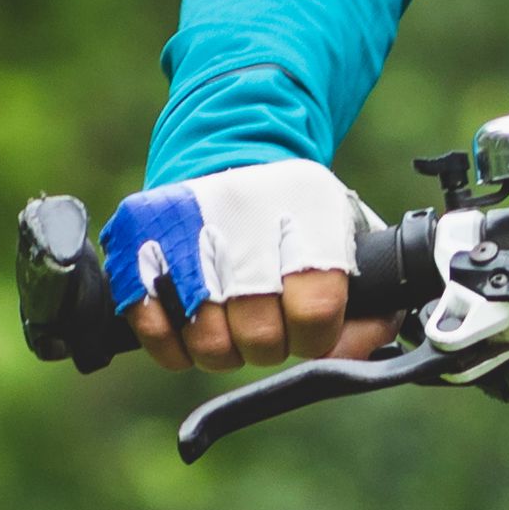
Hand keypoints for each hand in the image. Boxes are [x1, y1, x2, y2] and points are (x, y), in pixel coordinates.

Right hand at [102, 161, 392, 373]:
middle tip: (270, 325)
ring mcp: (183, 224)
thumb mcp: (352, 242)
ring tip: (232, 322)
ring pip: (208, 342)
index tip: (313, 327)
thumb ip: (372, 307)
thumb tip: (351, 359)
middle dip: (270, 345)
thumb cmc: (299, 218)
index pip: (316, 309)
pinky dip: (174, 344)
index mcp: (307, 210)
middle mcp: (244, 212)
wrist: (229, 150)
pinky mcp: (136, 238)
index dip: (316, 336)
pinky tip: (190, 323)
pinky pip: (154, 330)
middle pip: (259, 334)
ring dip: (224, 348)